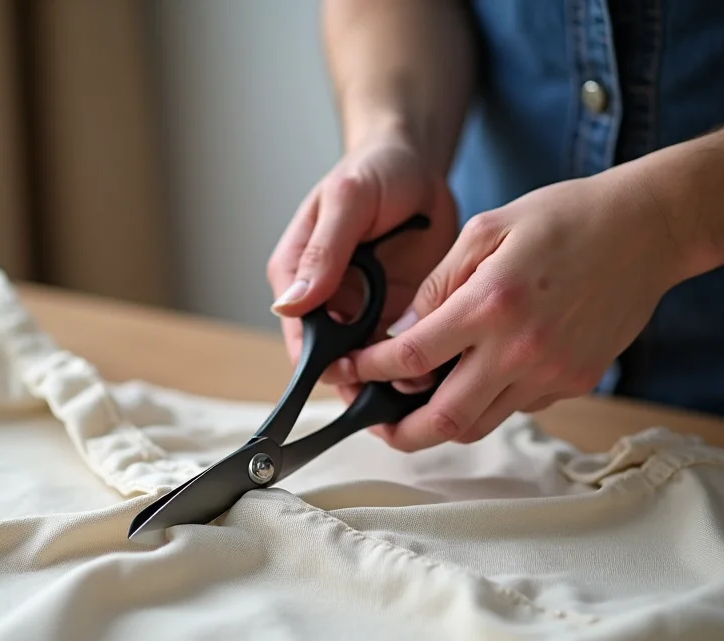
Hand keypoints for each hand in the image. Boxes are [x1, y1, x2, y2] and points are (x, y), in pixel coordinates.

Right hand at [266, 127, 457, 384]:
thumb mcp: (347, 201)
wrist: (416, 164)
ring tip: (418, 386)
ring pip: (366, 363)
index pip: (297, 334)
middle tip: (391, 391)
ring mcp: (359, 310)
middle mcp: (324, 300)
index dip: (318, 363)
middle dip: (358, 380)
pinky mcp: (393, 314)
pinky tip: (435, 372)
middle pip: (331, 359)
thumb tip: (288, 304)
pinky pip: (399, 351)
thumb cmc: (374, 171)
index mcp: (297, 273)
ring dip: (388, 378)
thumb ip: (323, 251)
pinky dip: (415, 364)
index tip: (348, 379)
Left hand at [349, 167, 681, 450]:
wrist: (647, 229)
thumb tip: (403, 332)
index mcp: (489, 304)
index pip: (410, 358)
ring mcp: (551, 373)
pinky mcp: (574, 382)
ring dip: (439, 426)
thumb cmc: (565, 218)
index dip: (368, 372)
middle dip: (397, 431)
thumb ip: (439, 285)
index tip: (347, 372)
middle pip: (442, 419)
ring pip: (479, 425)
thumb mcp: (486, 229)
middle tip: (374, 422)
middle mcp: (520, 350)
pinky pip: (515, 408)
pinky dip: (485, 403)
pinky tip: (474, 380)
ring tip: (413, 411)